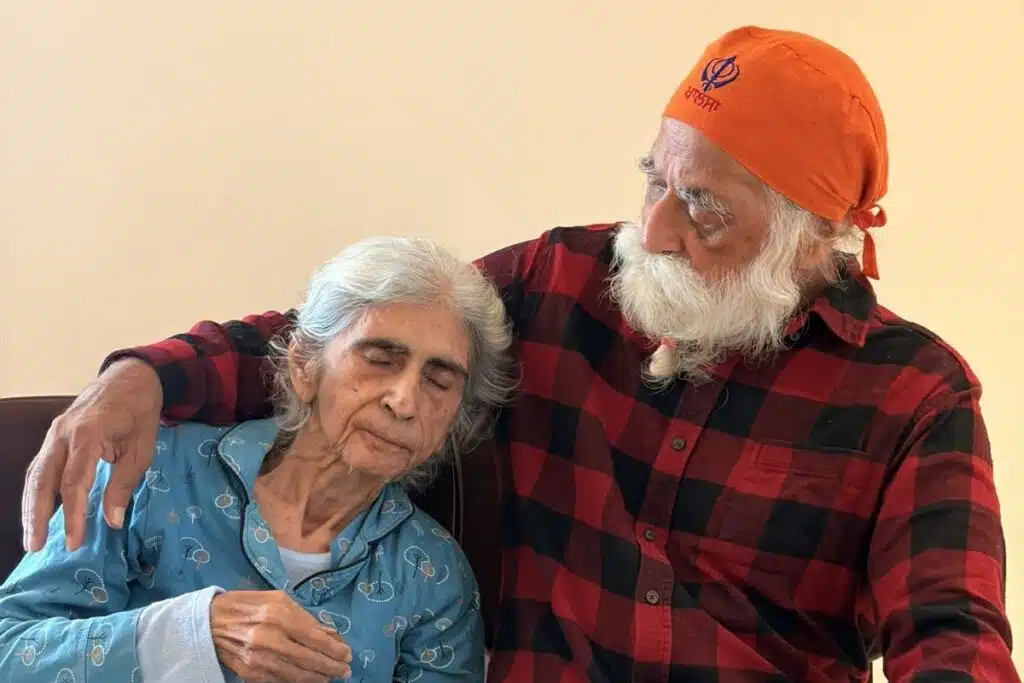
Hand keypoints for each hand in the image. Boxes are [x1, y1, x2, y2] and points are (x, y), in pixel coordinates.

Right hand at [21, 359, 162, 551]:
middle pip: (43, 480)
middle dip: (37, 515)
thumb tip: (111, 521)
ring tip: (32, 537)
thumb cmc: (139, 413)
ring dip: (31, 506)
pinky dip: (37, 490)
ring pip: (35, 474)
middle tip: (36, 546)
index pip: (73, 482)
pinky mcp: (54, 436)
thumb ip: (124, 484)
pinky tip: (38, 511)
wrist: (131, 377)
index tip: (73, 542)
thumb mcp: (141, 449)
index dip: (72, 515)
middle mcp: (62, 434)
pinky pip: (40, 466)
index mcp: (87, 435)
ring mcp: (54, 433)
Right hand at [211, 590, 352, 681]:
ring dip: (319, 678)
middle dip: (332, 667)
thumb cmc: (248, 605)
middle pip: (310, 660)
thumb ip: (305, 618)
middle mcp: (270, 639)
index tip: (348, 654)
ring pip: (298, 676)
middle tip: (346, 670)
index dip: (335, 649)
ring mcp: (259, 660)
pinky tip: (310, 679)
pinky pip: (281, 682)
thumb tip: (330, 634)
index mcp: (279, 616)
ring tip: (332, 676)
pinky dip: (299, 682)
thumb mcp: (279, 600)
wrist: (210, 622)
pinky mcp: (251, 674)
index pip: (315, 638)